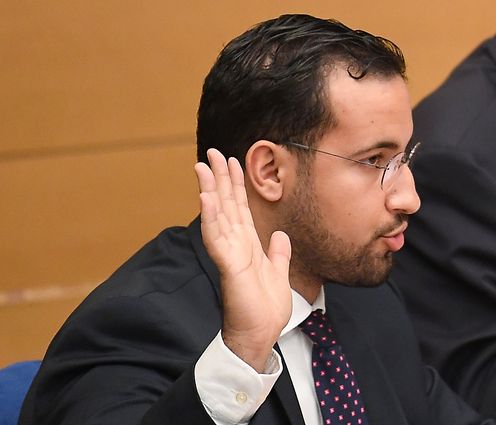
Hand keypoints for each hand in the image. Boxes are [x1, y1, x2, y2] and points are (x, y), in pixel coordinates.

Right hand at [195, 148, 292, 371]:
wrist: (260, 334)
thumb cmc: (265, 309)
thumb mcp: (278, 274)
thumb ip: (278, 254)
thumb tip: (281, 236)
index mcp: (248, 245)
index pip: (240, 208)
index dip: (236, 185)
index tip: (234, 161)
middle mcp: (236, 245)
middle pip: (226, 205)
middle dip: (220, 178)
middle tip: (211, 153)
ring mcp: (229, 254)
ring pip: (217, 215)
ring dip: (210, 190)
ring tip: (203, 167)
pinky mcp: (228, 265)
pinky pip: (217, 237)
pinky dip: (211, 217)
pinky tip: (206, 197)